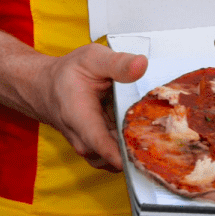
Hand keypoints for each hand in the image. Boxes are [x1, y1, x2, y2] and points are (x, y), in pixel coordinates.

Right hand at [34, 43, 147, 170]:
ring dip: (138, 146)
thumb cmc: (68, 73)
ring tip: (158, 127)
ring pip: (121, 157)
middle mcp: (85, 142)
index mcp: (80, 119)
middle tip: (167, 131)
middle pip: (118, 155)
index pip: (104, 146)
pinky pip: (119, 154)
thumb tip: (142, 64)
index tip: (149, 151)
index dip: (127, 152)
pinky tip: (145, 128)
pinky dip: (133, 145)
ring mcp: (92, 150)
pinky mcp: (100, 151)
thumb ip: (118, 63)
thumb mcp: (93, 58)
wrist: (47, 88)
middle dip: (141, 146)